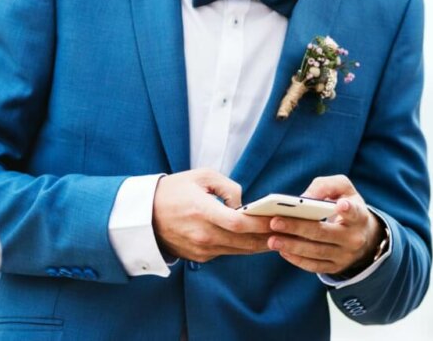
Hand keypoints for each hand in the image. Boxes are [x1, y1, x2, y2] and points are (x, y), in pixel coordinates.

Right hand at [153, 169, 272, 261]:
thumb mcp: (200, 176)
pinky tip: (253, 239)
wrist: (145, 214)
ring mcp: (201, 249)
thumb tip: (244, 205)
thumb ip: (228, 186)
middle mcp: (202, 234)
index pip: (239, 223)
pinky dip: (242, 246)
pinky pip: (227, 252)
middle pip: (244, 241)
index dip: (261, 223)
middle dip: (267, 236)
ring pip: (239, 250)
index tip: (278, 218)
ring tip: (276, 235)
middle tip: (287, 230)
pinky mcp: (200, 257)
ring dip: (259, 244)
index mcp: (201, 211)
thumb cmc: (174, 191)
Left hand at [267, 175, 383, 275]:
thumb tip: (303, 198)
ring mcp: (345, 255)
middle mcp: (354, 238)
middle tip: (274, 222)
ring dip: (292, 246)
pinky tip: (282, 251)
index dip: (347, 209)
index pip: (354, 213)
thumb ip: (325, 186)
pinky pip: (315, 266)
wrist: (362, 234)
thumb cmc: (345, 203)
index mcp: (358, 216)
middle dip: (297, 228)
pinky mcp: (336, 267)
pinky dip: (298, 260)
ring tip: (272, 240)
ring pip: (316, 252)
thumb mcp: (342, 189)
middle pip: (323, 233)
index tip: (340, 205)